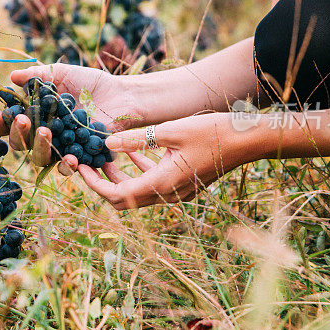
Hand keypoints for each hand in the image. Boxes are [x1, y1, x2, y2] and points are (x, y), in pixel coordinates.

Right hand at [0, 63, 140, 170]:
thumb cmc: (90, 84)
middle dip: (18, 132)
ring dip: (38, 147)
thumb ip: (38, 75)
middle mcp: (43, 135)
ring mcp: (60, 149)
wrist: (122, 94)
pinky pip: (68, 168)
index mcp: (34, 115)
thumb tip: (13, 77)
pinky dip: (67, 165)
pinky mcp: (80, 159)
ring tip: (44, 132)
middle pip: (20, 143)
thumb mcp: (63, 73)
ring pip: (40, 158)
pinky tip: (70, 158)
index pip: (9, 122)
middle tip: (24, 120)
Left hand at [77, 113, 254, 208]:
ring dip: (120, 177)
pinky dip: (139, 171)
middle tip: (88, 163)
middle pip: (125, 199)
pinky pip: (154, 184)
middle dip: (103, 183)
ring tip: (104, 155)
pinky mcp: (185, 184)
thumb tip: (105, 141)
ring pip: (139, 192)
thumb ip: (137, 138)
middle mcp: (169, 194)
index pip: (118, 196)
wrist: (249, 141)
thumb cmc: (213, 132)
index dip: (95, 184)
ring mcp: (178, 192)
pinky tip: (133, 152)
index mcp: (162, 183)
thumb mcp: (171, 130)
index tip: (80, 169)